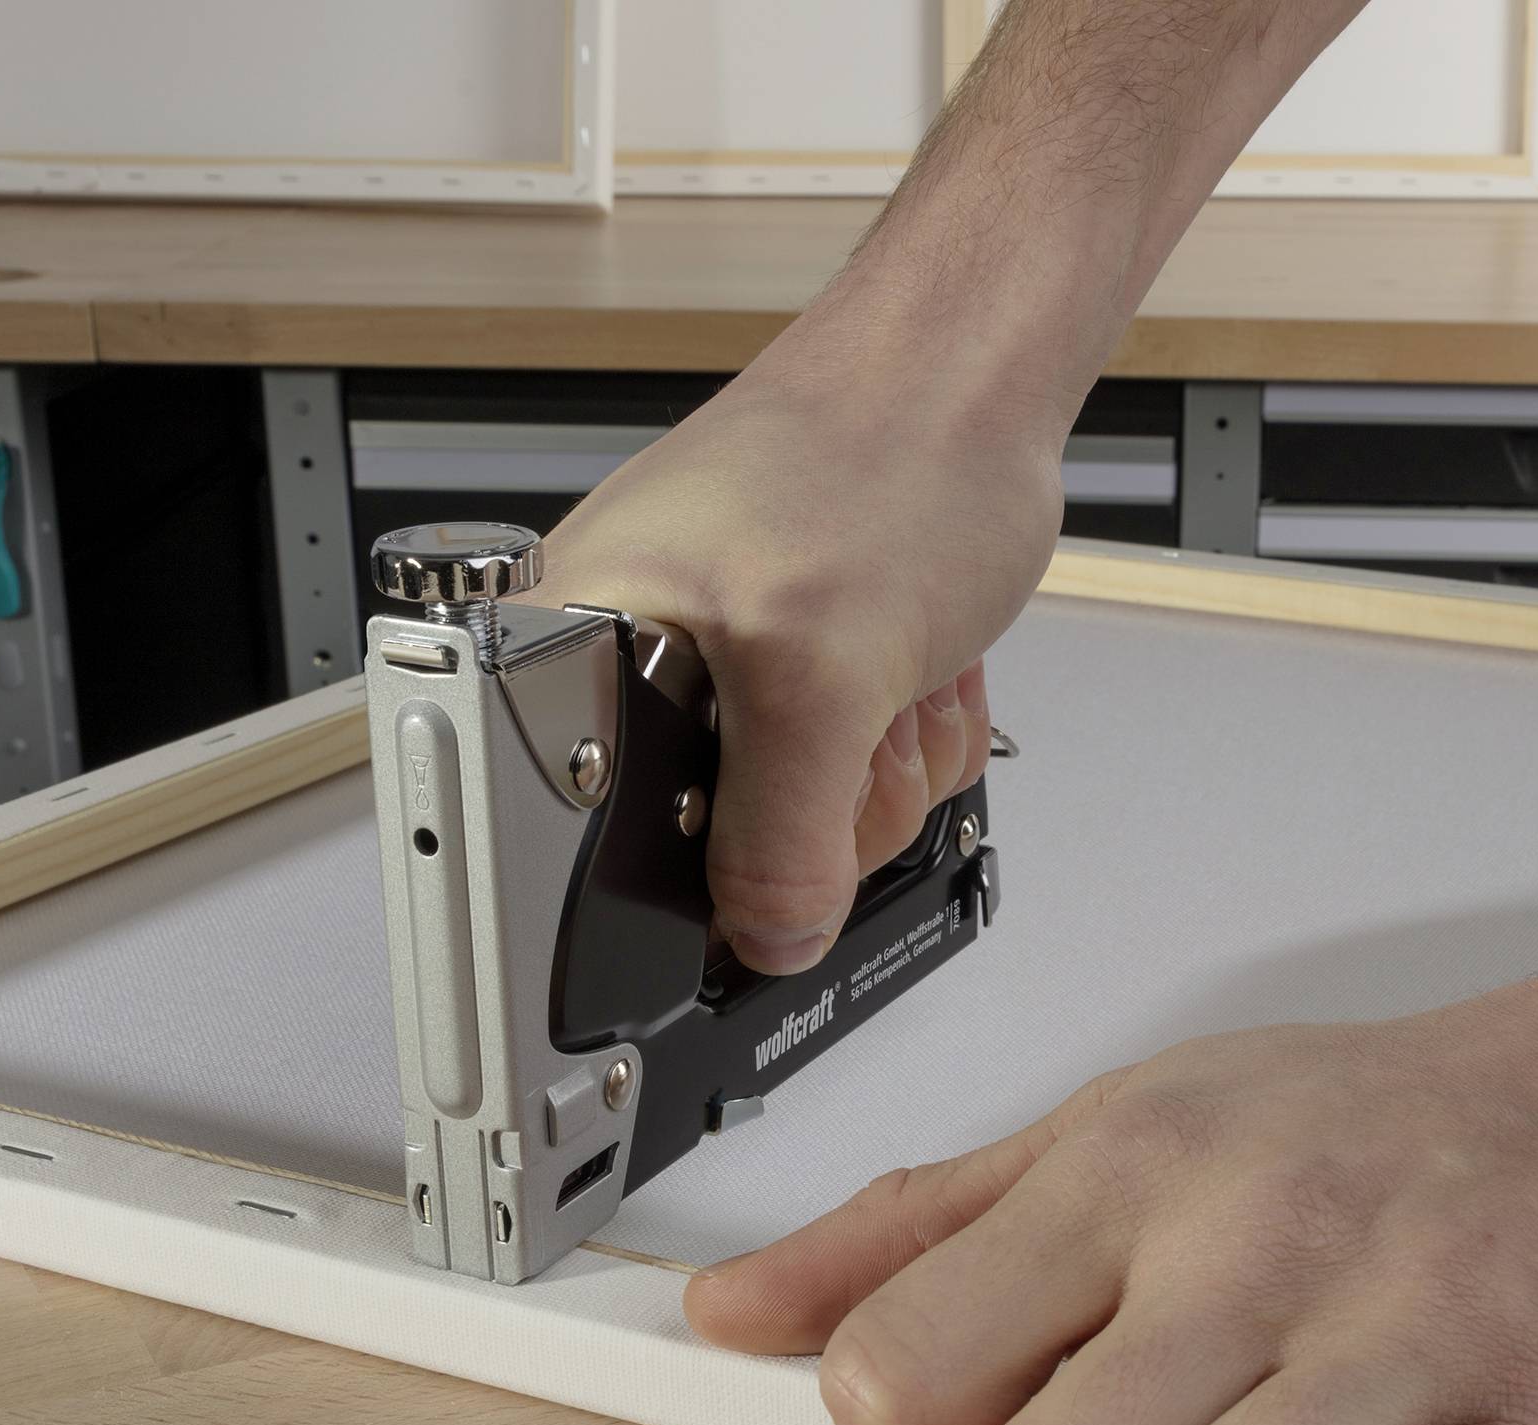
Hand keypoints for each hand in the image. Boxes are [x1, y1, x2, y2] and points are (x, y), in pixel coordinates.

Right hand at [541, 317, 1066, 973]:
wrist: (975, 372)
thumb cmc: (885, 448)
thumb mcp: (825, 673)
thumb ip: (781, 836)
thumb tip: (763, 940)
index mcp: (572, 638)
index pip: (562, 834)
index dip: (661, 883)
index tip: (728, 883)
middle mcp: (625, 655)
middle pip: (701, 847)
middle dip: (820, 805)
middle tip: (848, 713)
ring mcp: (713, 665)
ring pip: (794, 821)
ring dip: (876, 764)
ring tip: (887, 667)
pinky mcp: (786, 670)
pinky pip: (842, 776)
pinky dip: (899, 737)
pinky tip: (912, 669)